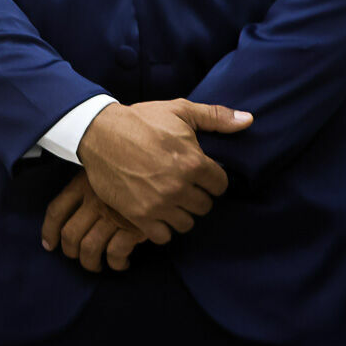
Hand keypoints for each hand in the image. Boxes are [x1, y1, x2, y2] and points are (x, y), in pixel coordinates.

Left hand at [42, 171, 144, 271]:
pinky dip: (116, 263)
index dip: (49, 231)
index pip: (56, 211)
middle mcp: (93, 201)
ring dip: (90, 263)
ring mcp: (112, 215)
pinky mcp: (132, 227)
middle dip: (70, 252)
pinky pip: (116, 254)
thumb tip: (73, 213)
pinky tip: (122, 263)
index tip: (49, 244)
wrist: (158, 171)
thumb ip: (87, 188)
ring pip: (89, 249)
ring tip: (96, 265)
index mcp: (82, 185)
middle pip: (70, 235)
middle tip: (77, 257)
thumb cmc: (129, 172)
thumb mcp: (101, 172)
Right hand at [76, 99, 252, 242]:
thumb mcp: (179, 111)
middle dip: (195, 195)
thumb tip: (248, 120)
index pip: (220, 186)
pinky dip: (160, 227)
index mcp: (193, 162)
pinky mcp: (139, 215)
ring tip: (168, 198)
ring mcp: (159, 204)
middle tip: (180, 184)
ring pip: (186, 223)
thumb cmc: (140, 120)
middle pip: (204, 206)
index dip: (210, 178)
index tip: (197, 172)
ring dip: (179, 212)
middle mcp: (179, 187)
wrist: (97, 132)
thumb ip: (216, 117)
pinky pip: (163, 235)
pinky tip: (154, 210)